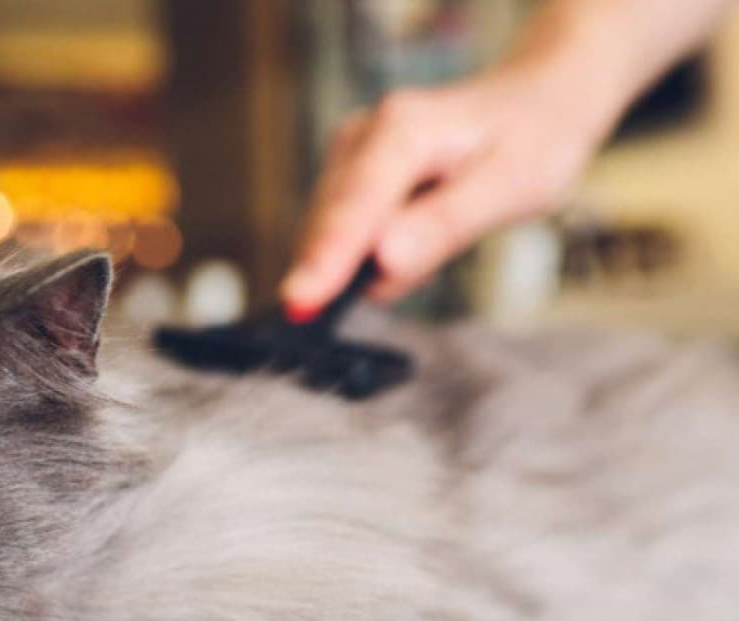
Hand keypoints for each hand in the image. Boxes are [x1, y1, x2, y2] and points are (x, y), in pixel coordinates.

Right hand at [280, 66, 606, 315]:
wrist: (534, 103)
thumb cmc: (532, 143)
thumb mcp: (513, 188)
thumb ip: (444, 226)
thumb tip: (384, 263)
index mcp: (403, 131)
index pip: (354, 209)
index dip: (326, 260)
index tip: (299, 304)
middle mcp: (363, 135)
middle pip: (331, 225)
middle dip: (350, 270)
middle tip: (421, 272)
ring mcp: (349, 153)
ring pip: (329, 232)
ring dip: (364, 263)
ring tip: (440, 235)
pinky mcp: (347, 173)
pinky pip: (341, 231)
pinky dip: (368, 254)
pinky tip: (417, 237)